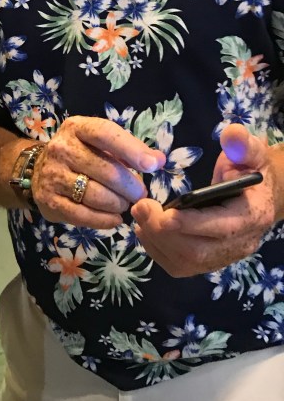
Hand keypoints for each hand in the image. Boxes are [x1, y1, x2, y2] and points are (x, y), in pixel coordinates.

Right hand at [33, 116, 164, 227]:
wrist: (39, 170)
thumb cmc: (80, 154)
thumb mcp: (100, 143)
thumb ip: (129, 150)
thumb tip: (158, 160)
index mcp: (76, 128)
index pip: (105, 134)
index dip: (131, 150)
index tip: (152, 166)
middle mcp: (61, 148)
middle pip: (106, 171)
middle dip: (130, 187)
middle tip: (140, 194)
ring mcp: (52, 175)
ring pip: (96, 196)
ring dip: (118, 204)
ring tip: (124, 204)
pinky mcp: (49, 200)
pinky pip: (83, 216)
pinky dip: (105, 220)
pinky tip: (114, 218)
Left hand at [131, 123, 278, 276]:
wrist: (259, 196)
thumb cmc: (251, 171)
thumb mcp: (251, 153)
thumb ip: (242, 145)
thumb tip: (232, 134)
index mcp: (252, 216)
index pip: (221, 228)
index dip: (189, 222)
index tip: (160, 209)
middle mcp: (240, 244)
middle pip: (197, 251)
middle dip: (162, 231)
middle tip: (140, 206)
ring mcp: (224, 257)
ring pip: (185, 262)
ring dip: (155, 240)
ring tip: (141, 214)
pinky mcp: (209, 263)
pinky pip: (179, 266)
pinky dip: (157, 248)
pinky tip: (147, 228)